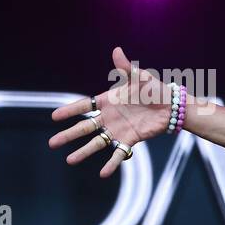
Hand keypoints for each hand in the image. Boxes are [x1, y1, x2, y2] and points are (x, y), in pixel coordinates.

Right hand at [47, 47, 173, 177]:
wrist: (172, 107)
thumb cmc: (155, 90)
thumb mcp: (139, 78)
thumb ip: (126, 68)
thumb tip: (117, 50)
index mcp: (108, 101)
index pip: (83, 106)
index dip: (69, 111)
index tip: (53, 117)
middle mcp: (109, 117)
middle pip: (84, 128)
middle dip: (68, 135)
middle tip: (52, 143)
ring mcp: (118, 130)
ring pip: (97, 143)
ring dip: (84, 152)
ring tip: (70, 161)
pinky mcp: (130, 139)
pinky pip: (119, 153)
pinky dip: (112, 163)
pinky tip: (103, 174)